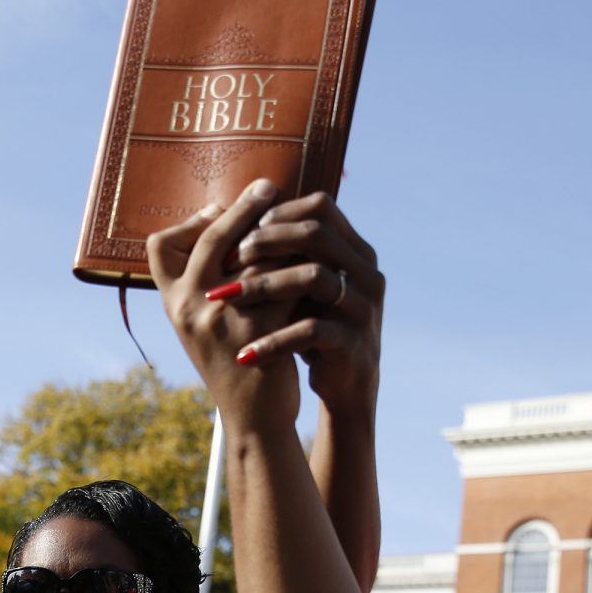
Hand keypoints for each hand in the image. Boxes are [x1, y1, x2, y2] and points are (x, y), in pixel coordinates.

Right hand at [147, 179, 300, 429]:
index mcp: (172, 304)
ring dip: (277, 231)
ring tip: (297, 215)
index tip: (221, 207)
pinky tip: (314, 252)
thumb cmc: (238, 363)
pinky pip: (281, 278)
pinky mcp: (256, 326)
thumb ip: (214, 283)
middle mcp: (187, 308)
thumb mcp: (210, 323)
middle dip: (242, 207)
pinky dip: (298, 262)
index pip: (160, 246)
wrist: (254, 417)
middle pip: (210, 237)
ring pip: (250, 254)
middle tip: (268, 187)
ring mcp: (219, 317)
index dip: (191, 221)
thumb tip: (242, 224)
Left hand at [229, 191, 383, 417]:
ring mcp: (364, 306)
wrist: (346, 385)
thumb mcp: (302, 287)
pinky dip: (274, 340)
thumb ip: (284, 256)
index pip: (321, 207)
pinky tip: (245, 353)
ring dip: (263, 284)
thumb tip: (232, 218)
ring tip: (225, 297)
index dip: (278, 213)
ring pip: (314, 277)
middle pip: (316, 234)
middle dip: (266, 241)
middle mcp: (366, 272)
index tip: (239, 233)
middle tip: (228, 259)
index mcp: (355, 250)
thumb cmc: (316, 328)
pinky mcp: (354, 342)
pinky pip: (311, 331)